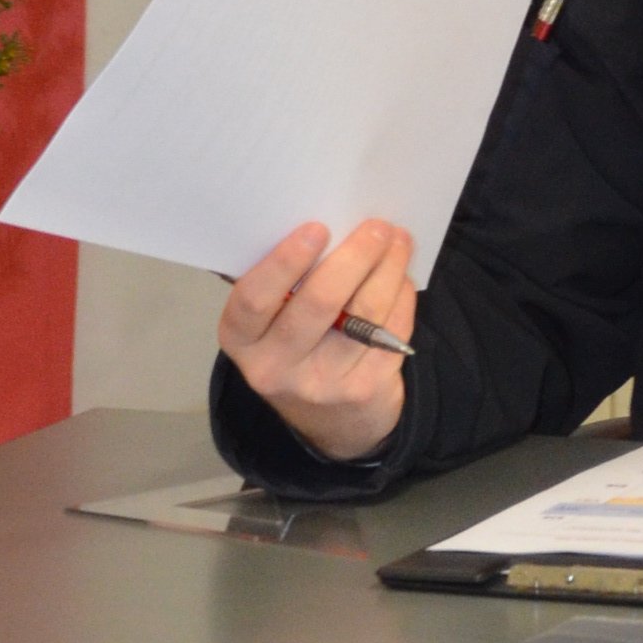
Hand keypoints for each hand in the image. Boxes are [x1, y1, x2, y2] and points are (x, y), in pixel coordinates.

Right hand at [218, 219, 412, 460]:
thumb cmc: (295, 347)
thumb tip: (333, 221)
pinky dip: (401, 297)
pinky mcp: (365, 389)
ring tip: (398, 240)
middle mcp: (275, 368)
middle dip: (354, 256)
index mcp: (241, 341)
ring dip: (388, 269)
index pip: (254, 299)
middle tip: (376, 226)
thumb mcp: (270, 325)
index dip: (284, 262)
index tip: (317, 227)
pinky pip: (391, 331)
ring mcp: (322, 383)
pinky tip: (401, 277)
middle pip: (319, 302)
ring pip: (365, 314)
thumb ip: (285, 284)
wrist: (331, 421)